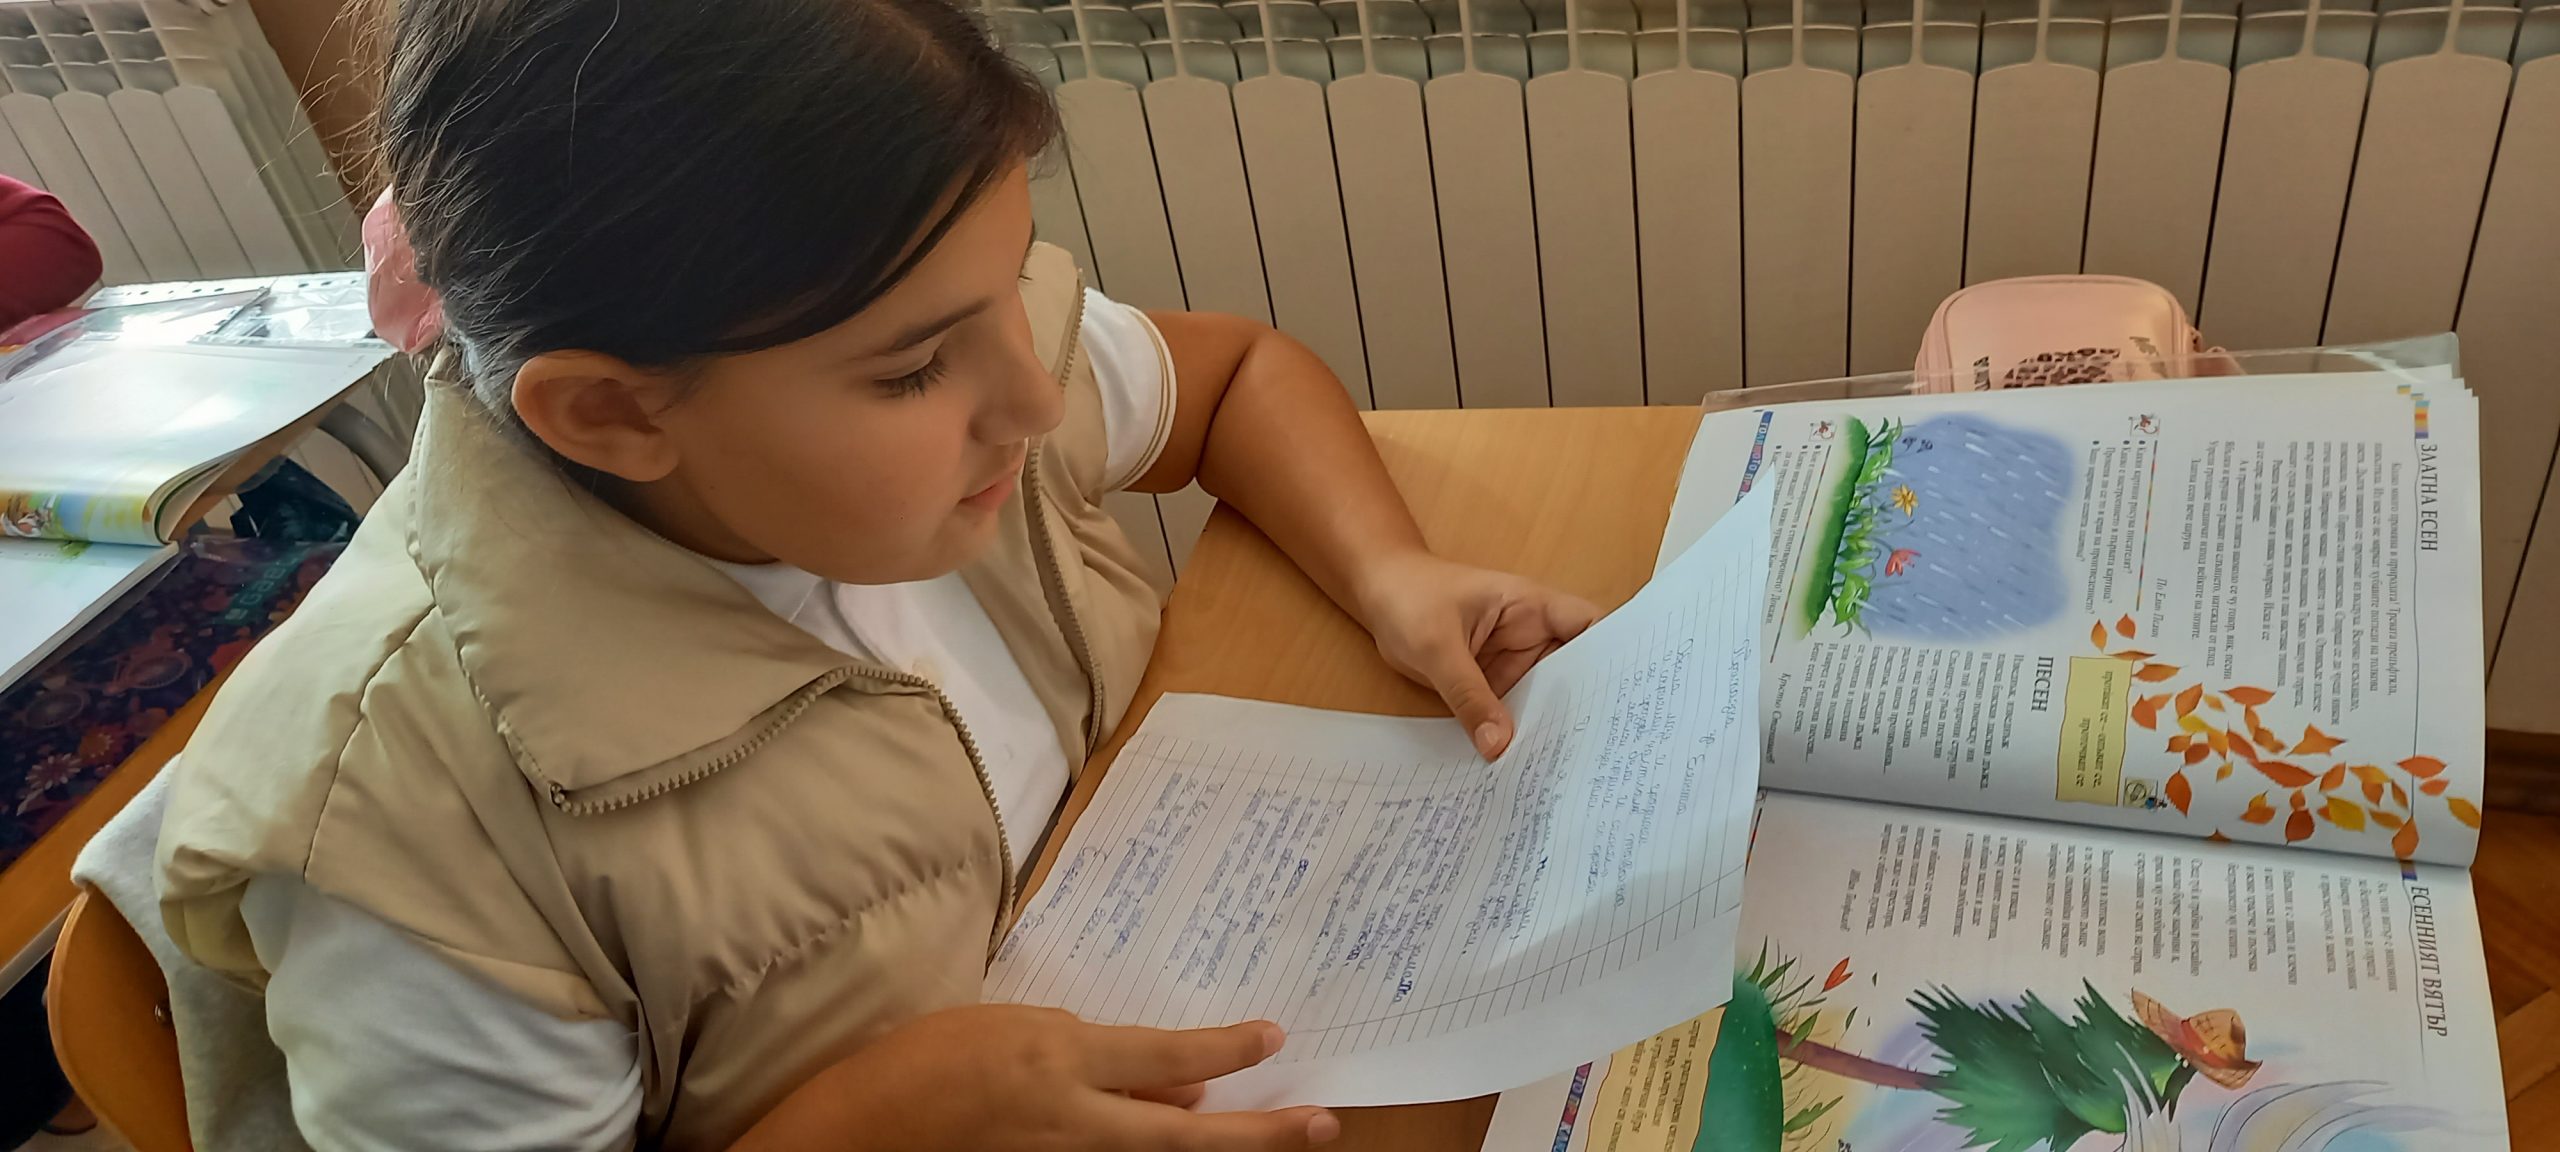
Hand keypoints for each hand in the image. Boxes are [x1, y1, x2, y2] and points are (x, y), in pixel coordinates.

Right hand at [735, 1005, 1335, 1151]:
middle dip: (1264, 1130)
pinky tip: (1186, 1135)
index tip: (1274, 1038)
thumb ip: (1089, 1051)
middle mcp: (1071, 1119)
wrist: (854, 1134)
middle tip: (1324, 1124)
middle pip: (1189, 1133)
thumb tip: (1172, 1080)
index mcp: (1057, 1058)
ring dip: (1218, 1144)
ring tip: (1278, 1132)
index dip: (1228, 1048)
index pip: (1167, 1056)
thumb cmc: (918, 1065)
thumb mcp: (1006, 1029)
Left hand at [1354, 553, 1600, 758]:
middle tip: (1608, 754)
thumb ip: (1468, 695)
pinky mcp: (1495, 685)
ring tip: (1576, 772)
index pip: (1592, 627)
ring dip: (1556, 727)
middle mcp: (1534, 637)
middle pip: (1577, 672)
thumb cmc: (1409, 598)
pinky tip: (1530, 769)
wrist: (1377, 594)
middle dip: (1590, 706)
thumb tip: (1499, 748)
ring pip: (1548, 699)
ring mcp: (1516, 663)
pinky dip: (1523, 736)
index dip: (1618, 655)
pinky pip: (1516, 713)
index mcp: (1533, 609)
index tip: (1636, 698)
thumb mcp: (1437, 646)